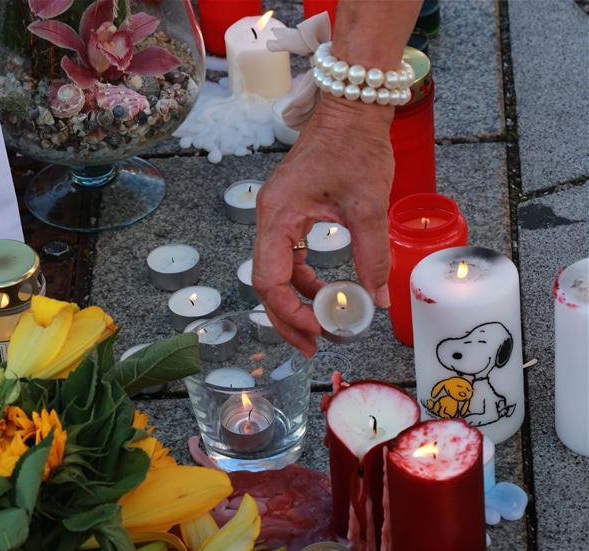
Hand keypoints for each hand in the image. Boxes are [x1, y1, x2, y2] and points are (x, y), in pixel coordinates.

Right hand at [252, 96, 394, 354]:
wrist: (353, 108)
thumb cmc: (356, 146)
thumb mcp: (368, 205)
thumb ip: (372, 255)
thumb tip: (377, 300)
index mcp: (278, 216)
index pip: (270, 279)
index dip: (291, 312)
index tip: (318, 329)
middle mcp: (270, 219)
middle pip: (267, 284)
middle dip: (288, 319)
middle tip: (312, 347)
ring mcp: (279, 218)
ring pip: (277, 275)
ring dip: (297, 304)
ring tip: (323, 327)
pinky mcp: (292, 216)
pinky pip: (291, 259)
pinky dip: (306, 282)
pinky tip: (326, 295)